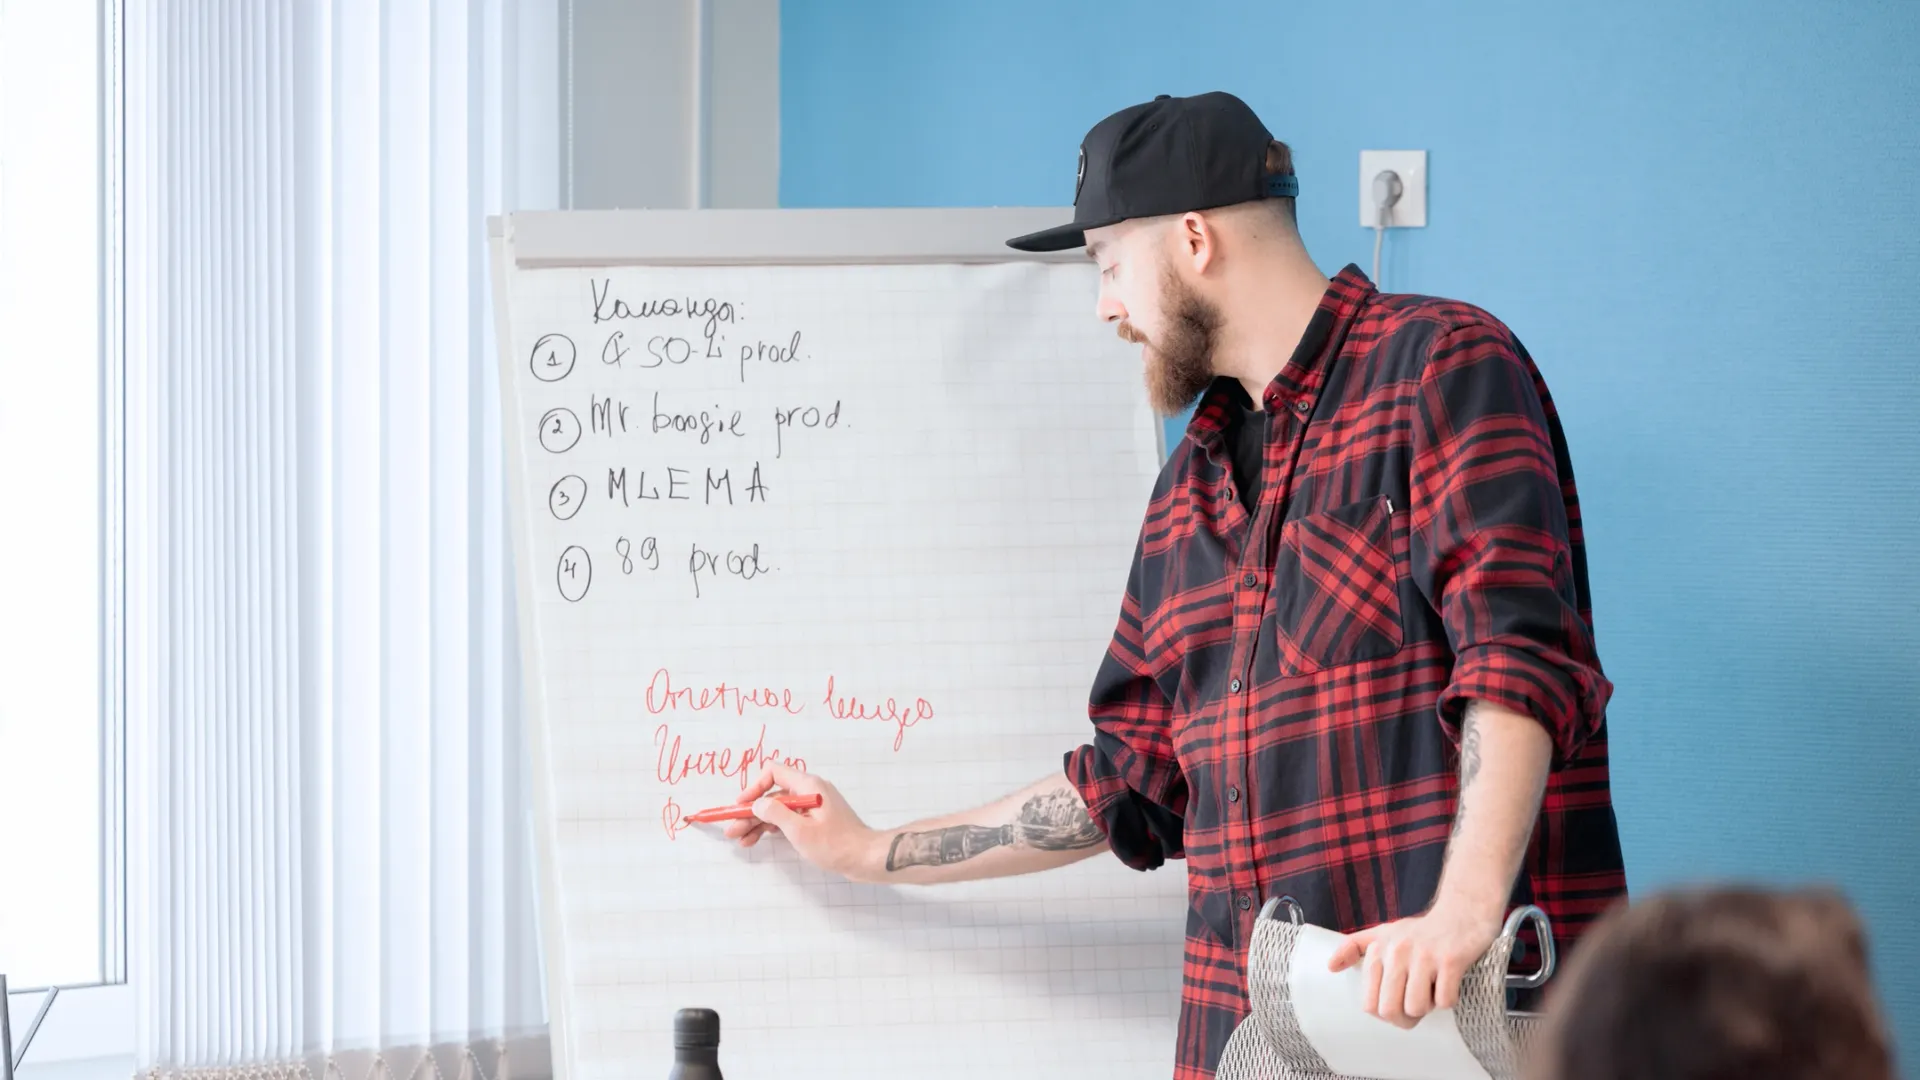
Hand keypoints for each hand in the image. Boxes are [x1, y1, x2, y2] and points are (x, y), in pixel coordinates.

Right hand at [718, 762, 885, 881]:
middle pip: (773, 794)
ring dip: (759, 822)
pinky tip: (758, 838)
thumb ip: (775, 813)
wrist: (865, 858)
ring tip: (741, 840)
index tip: (741, 806)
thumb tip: (757, 803)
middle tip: (732, 830)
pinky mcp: (816, 819)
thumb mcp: (800, 830)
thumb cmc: (836, 845)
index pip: (773, 772)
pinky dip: (773, 827)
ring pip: (779, 808)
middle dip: (751, 812)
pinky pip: (789, 818)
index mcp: (808, 786)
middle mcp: (810, 791)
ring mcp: (813, 805)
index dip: (753, 788)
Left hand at [1326, 904, 1500, 1028]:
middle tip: (1417, 1006)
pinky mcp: (1451, 960)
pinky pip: (1444, 1001)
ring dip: (1427, 1007)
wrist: (1461, 913)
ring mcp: (1424, 956)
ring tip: (1432, 990)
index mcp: (1379, 949)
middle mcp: (1398, 951)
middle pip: (1390, 1010)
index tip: (1397, 1004)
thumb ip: (1354, 947)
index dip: (1385, 1013)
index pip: (1369, 1003)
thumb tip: (1330, 966)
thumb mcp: (1383, 932)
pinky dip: (1448, 1000)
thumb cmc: (1421, 931)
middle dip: (1405, 1018)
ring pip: (1416, 1008)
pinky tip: (1448, 983)